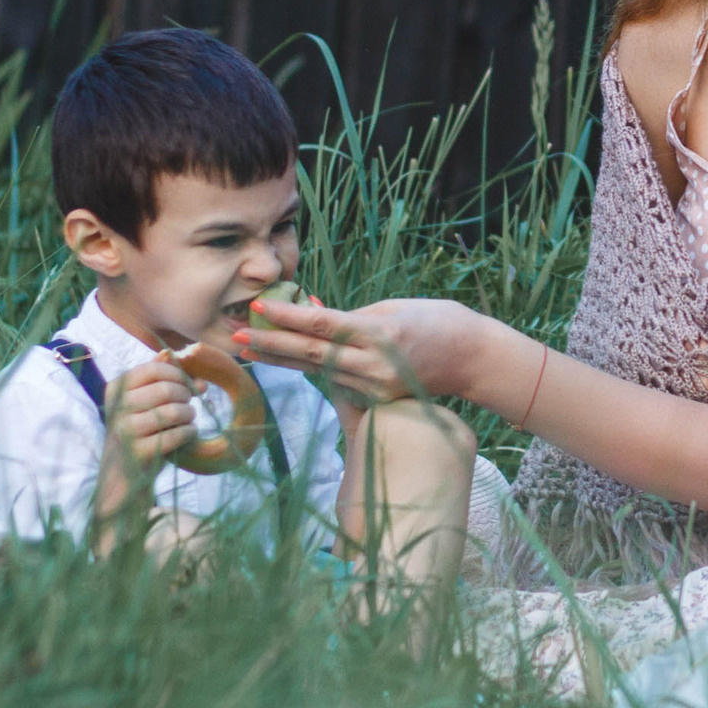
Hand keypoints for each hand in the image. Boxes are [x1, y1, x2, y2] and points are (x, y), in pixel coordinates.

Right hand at [106, 356, 200, 468]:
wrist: (122, 476)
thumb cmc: (139, 432)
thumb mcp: (141, 402)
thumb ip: (156, 377)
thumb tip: (172, 352)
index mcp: (116, 389)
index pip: (154, 369)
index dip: (179, 375)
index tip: (190, 385)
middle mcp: (117, 408)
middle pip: (166, 389)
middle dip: (186, 396)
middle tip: (189, 405)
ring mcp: (126, 431)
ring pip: (174, 411)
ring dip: (189, 415)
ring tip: (188, 420)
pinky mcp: (139, 452)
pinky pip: (177, 434)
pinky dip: (189, 433)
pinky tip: (188, 434)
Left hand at [234, 297, 488, 404]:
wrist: (471, 357)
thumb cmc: (435, 320)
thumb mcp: (392, 307)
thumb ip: (350, 316)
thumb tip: (311, 313)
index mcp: (378, 333)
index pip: (321, 325)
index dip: (286, 318)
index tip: (257, 308)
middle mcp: (374, 364)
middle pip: (311, 354)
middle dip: (271, 346)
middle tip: (236, 337)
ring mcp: (376, 386)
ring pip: (319, 371)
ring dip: (285, 359)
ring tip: (251, 348)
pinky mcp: (378, 399)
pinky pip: (338, 382)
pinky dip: (314, 370)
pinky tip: (289, 361)